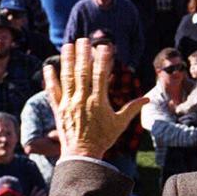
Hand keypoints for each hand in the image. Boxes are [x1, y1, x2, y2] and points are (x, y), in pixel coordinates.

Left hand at [45, 39, 147, 158]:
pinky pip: (52, 92)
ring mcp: (68, 104)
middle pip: (82, 72)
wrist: (82, 155)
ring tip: (67, 46)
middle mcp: (82, 100)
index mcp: (98, 101)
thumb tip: (148, 98)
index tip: (104, 46)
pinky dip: (50, 79)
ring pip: (67, 78)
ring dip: (67, 60)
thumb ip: (132, 108)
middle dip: (83, 54)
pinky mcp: (58, 110)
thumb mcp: (120, 124)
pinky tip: (49, 67)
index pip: (100, 75)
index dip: (102, 59)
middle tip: (83, 39)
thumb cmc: (103, 139)